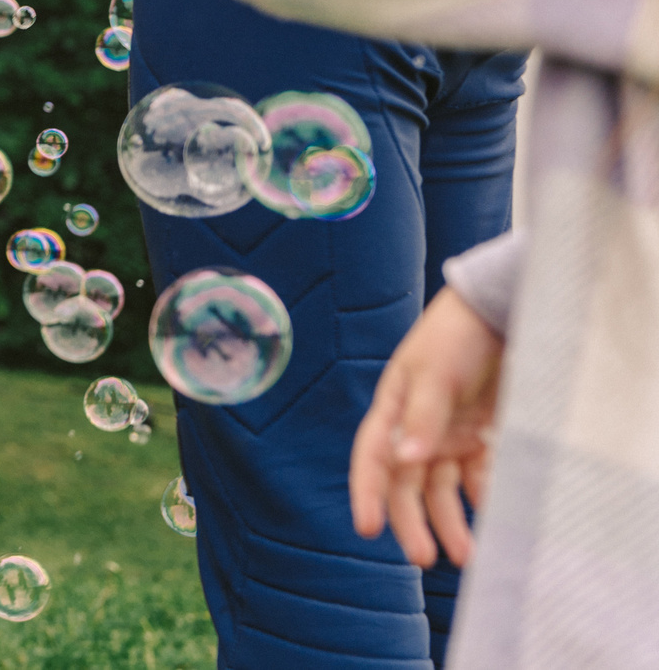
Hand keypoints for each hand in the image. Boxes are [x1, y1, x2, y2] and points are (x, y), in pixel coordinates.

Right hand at [350, 288, 501, 567]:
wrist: (505, 313)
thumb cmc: (457, 335)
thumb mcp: (434, 372)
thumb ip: (423, 417)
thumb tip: (404, 461)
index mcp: (392, 409)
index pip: (372, 459)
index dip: (366, 493)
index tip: (367, 529)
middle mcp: (417, 430)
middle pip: (408, 485)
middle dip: (412, 522)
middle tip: (423, 558)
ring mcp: (451, 436)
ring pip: (443, 491)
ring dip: (450, 522)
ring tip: (467, 555)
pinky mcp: (484, 440)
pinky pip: (480, 480)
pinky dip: (484, 501)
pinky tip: (495, 522)